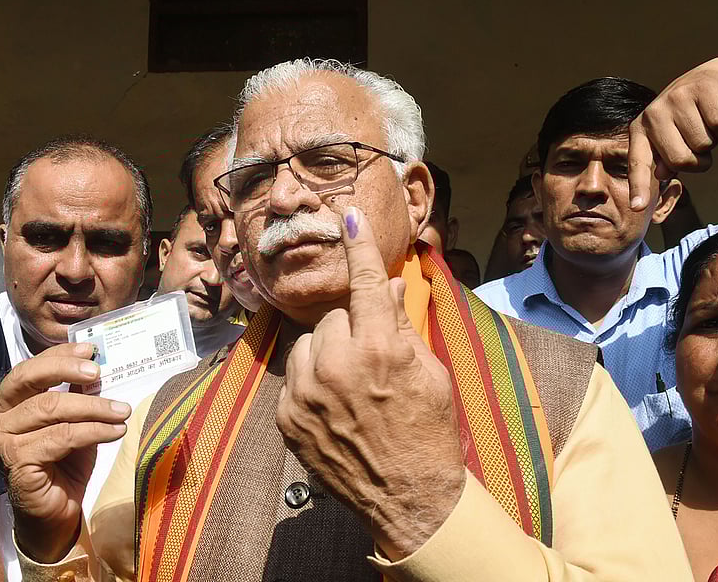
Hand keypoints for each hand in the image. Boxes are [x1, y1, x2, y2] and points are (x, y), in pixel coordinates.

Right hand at [0, 343, 130, 562]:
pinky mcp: (17, 462)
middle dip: (66, 369)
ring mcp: (4, 440)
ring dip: (93, 407)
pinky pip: (61, 437)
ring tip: (122, 410)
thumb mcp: (76, 421)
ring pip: (50, 409)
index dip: (60, 355)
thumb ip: (80, 395)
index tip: (91, 349)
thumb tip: (97, 367)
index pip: (30, 367)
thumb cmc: (65, 463)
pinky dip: (93, 431)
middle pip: (29, 379)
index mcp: (9, 402)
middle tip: (98, 371)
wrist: (57, 512)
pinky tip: (116, 431)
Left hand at [276, 207, 465, 559]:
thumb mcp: (430, 374)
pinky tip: (334, 408)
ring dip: (326, 354)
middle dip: (353, 329)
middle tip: (372, 361)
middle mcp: (337, 366)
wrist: (409, 498)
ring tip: (350, 386)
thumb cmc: (429, 431)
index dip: (359, 249)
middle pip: (334, 316)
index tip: (348, 218)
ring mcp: (307, 394)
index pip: (366, 285)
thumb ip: (402, 326)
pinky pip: (293, 376)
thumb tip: (390, 287)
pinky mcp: (287, 417)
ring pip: (308, 343)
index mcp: (380, 350)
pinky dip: (310, 383)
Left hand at [628, 57, 717, 209]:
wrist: (714, 78)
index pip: (638, 163)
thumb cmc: (690, 117)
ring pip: (704, 145)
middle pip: (680, 161)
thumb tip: (661, 173)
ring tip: (707, 126)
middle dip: (698, 160)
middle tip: (699, 144)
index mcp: (641, 130)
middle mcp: (653, 113)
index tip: (637, 207)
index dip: (638, 187)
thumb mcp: (671, 138)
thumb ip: (664, 159)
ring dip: (714, 143)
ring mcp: (677, 98)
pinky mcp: (703, 89)